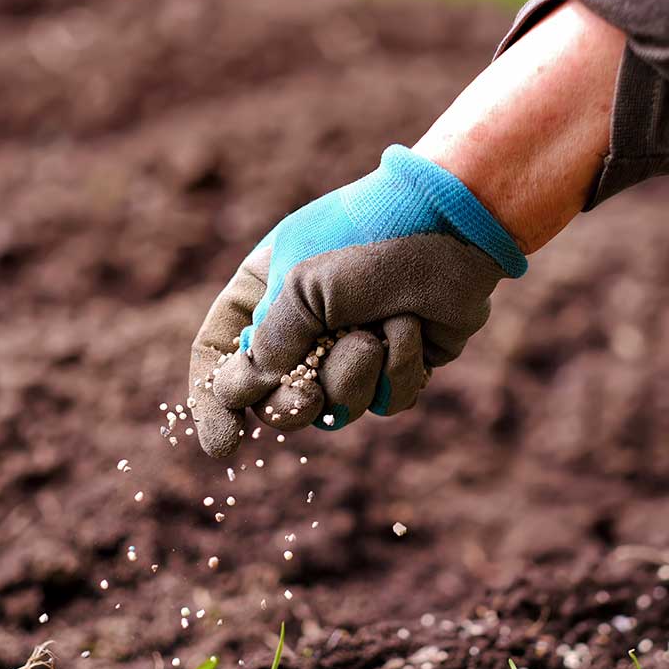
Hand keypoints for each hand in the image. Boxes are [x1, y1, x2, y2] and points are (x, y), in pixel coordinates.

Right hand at [188, 145, 526, 457]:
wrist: (453, 224)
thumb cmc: (369, 238)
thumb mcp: (301, 284)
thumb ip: (269, 343)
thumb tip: (244, 393)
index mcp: (264, 294)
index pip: (219, 356)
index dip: (215, 403)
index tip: (225, 445)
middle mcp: (303, 326)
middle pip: (275, 401)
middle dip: (292, 406)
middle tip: (306, 399)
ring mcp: (352, 349)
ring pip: (335, 409)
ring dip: (354, 375)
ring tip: (375, 331)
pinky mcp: (398, 365)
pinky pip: (385, 403)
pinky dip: (399, 369)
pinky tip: (411, 328)